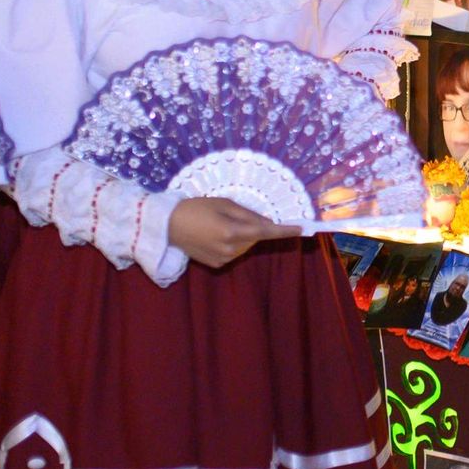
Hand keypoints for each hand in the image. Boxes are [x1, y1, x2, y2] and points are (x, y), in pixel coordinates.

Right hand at [168, 197, 299, 267]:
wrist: (167, 226)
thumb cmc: (196, 209)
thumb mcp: (223, 204)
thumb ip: (248, 214)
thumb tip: (268, 222)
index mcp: (232, 231)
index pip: (266, 231)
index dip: (284, 230)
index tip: (301, 229)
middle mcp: (231, 249)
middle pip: (255, 237)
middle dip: (253, 226)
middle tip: (231, 215)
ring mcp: (224, 259)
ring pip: (245, 245)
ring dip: (241, 235)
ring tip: (218, 225)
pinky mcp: (217, 264)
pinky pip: (234, 252)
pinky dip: (231, 243)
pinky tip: (213, 236)